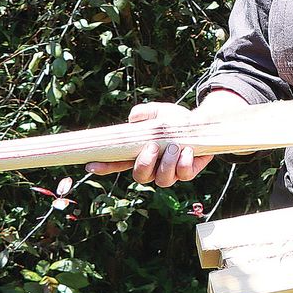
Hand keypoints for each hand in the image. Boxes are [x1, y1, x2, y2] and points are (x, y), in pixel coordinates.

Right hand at [85, 102, 213, 187]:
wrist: (201, 122)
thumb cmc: (174, 120)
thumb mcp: (158, 112)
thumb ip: (144, 113)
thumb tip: (133, 118)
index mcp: (140, 153)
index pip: (118, 163)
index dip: (104, 167)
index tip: (91, 165)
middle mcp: (153, 167)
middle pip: (140, 177)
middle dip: (144, 164)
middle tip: (152, 147)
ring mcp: (170, 172)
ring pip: (162, 180)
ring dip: (167, 162)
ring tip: (173, 146)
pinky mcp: (188, 172)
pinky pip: (184, 175)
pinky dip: (185, 163)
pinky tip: (188, 150)